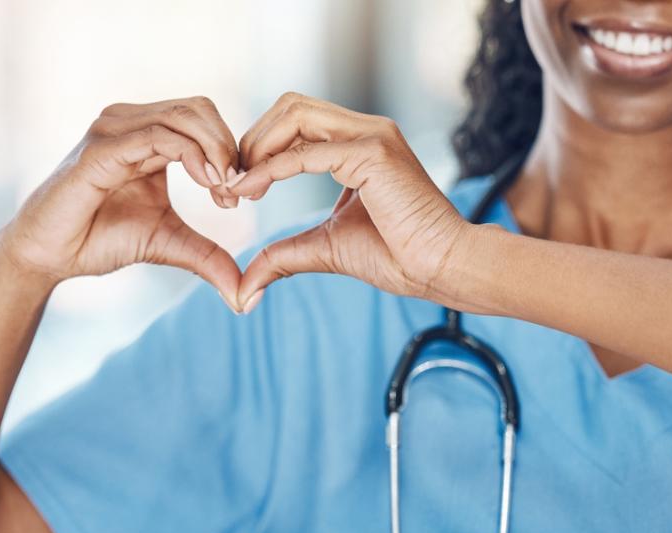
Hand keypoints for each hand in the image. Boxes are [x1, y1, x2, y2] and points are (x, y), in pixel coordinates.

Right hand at [0, 96, 245, 310]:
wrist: (49, 255)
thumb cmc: (99, 240)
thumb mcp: (168, 244)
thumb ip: (207, 257)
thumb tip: (245, 295)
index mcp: (146, 134)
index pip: (202, 118)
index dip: (230, 150)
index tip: (240, 195)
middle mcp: (130, 121)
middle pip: (199, 108)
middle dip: (229, 146)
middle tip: (238, 191)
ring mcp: (113, 129)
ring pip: (184, 116)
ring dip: (216, 150)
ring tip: (224, 190)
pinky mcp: (102, 148)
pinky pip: (158, 136)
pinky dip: (191, 155)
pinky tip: (206, 182)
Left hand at [225, 93, 468, 310]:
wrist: (440, 268)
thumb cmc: (397, 257)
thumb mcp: (325, 249)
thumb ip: (284, 255)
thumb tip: (245, 286)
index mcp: (358, 143)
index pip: (295, 120)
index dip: (258, 148)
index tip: (236, 187)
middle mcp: (365, 130)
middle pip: (290, 106)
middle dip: (252, 140)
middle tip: (231, 183)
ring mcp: (371, 136)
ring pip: (295, 114)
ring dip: (257, 146)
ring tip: (239, 185)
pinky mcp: (373, 154)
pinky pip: (306, 151)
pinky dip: (271, 169)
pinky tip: (251, 190)